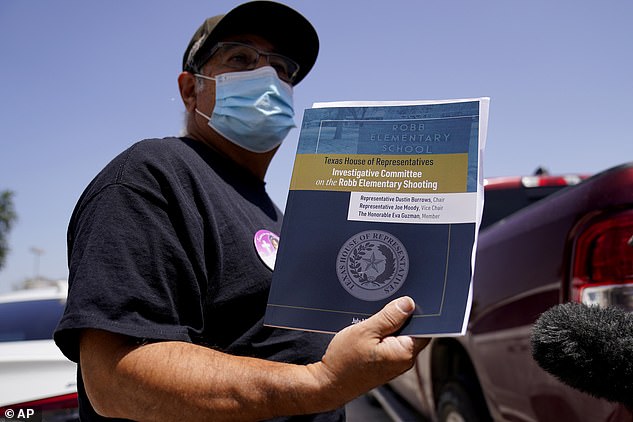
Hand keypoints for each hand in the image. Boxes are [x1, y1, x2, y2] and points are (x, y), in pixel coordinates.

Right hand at [314, 296, 429, 405]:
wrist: (328, 383)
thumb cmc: (344, 361)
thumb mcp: (365, 331)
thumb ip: (389, 317)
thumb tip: (407, 304)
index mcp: (404, 352)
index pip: (424, 327)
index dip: (417, 311)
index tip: (405, 299)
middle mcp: (404, 360)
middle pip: (412, 330)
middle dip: (400, 317)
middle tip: (384, 307)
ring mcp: (395, 364)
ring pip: (400, 336)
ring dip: (389, 326)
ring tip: (372, 320)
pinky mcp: (386, 364)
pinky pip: (391, 343)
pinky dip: (383, 334)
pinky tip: (369, 331)